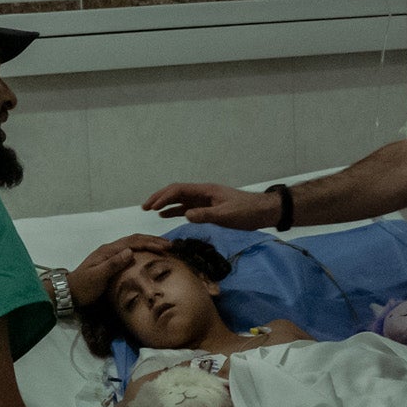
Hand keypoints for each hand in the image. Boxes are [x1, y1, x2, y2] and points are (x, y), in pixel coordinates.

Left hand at [67, 233, 168, 307]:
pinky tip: (149, 254)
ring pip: (133, 244)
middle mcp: (110, 249)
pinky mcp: (111, 261)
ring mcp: (110, 254)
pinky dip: (142, 249)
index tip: (164, 248)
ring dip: (148, 243)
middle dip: (152, 240)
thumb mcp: (97, 277)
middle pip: (134, 239)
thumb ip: (112, 264)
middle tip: (169, 245)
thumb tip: (130, 252)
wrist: (69, 292)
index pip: (132, 242)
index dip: (149, 243)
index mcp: (108, 251)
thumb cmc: (84, 286)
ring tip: (163, 247)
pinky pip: (130, 251)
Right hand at [143, 180, 276, 229]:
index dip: (164, 197)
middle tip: (144, 207)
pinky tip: (166, 216)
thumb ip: (206, 215)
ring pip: (180, 200)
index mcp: (206, 190)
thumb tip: (186, 215)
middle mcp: (203, 193)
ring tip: (150, 210)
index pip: (179, 190)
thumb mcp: (226, 215)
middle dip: (160, 198)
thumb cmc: (246, 212)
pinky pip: (187, 208)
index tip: (152, 207)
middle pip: (176, 192)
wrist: (262, 212)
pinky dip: (175, 211)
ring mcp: (205, 200)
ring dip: (165, 204)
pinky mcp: (208, 208)